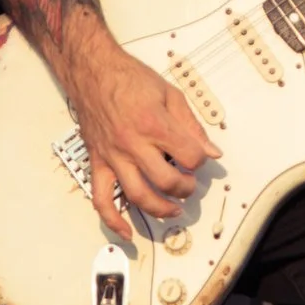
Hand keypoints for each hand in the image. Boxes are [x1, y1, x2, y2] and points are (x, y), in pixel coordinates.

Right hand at [63, 29, 216, 237]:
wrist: (92, 71)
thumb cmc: (129, 78)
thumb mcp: (170, 94)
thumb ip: (192, 125)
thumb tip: (211, 150)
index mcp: (154, 123)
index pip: (189, 156)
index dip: (200, 160)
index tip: (198, 157)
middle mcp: (132, 143)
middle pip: (166, 181)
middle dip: (185, 188)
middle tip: (189, 185)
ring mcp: (113, 156)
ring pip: (138, 195)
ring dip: (160, 209)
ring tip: (173, 209)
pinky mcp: (98, 162)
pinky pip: (101, 199)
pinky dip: (113, 220)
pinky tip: (127, 232)